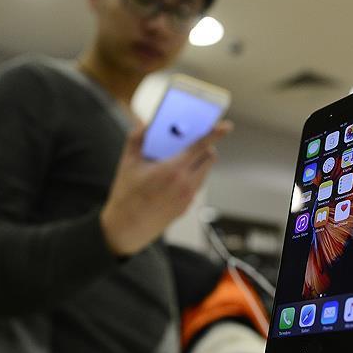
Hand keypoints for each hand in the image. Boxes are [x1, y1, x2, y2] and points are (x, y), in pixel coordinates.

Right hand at [100, 121, 232, 255]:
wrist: (126, 229)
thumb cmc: (126, 196)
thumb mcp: (127, 164)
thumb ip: (136, 139)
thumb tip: (144, 123)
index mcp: (172, 170)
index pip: (200, 147)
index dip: (215, 134)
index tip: (226, 126)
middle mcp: (185, 184)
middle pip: (209, 158)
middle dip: (206, 146)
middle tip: (194, 140)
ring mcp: (189, 197)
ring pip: (205, 171)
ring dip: (200, 161)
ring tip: (183, 157)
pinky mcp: (187, 206)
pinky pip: (198, 185)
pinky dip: (194, 174)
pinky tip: (177, 175)